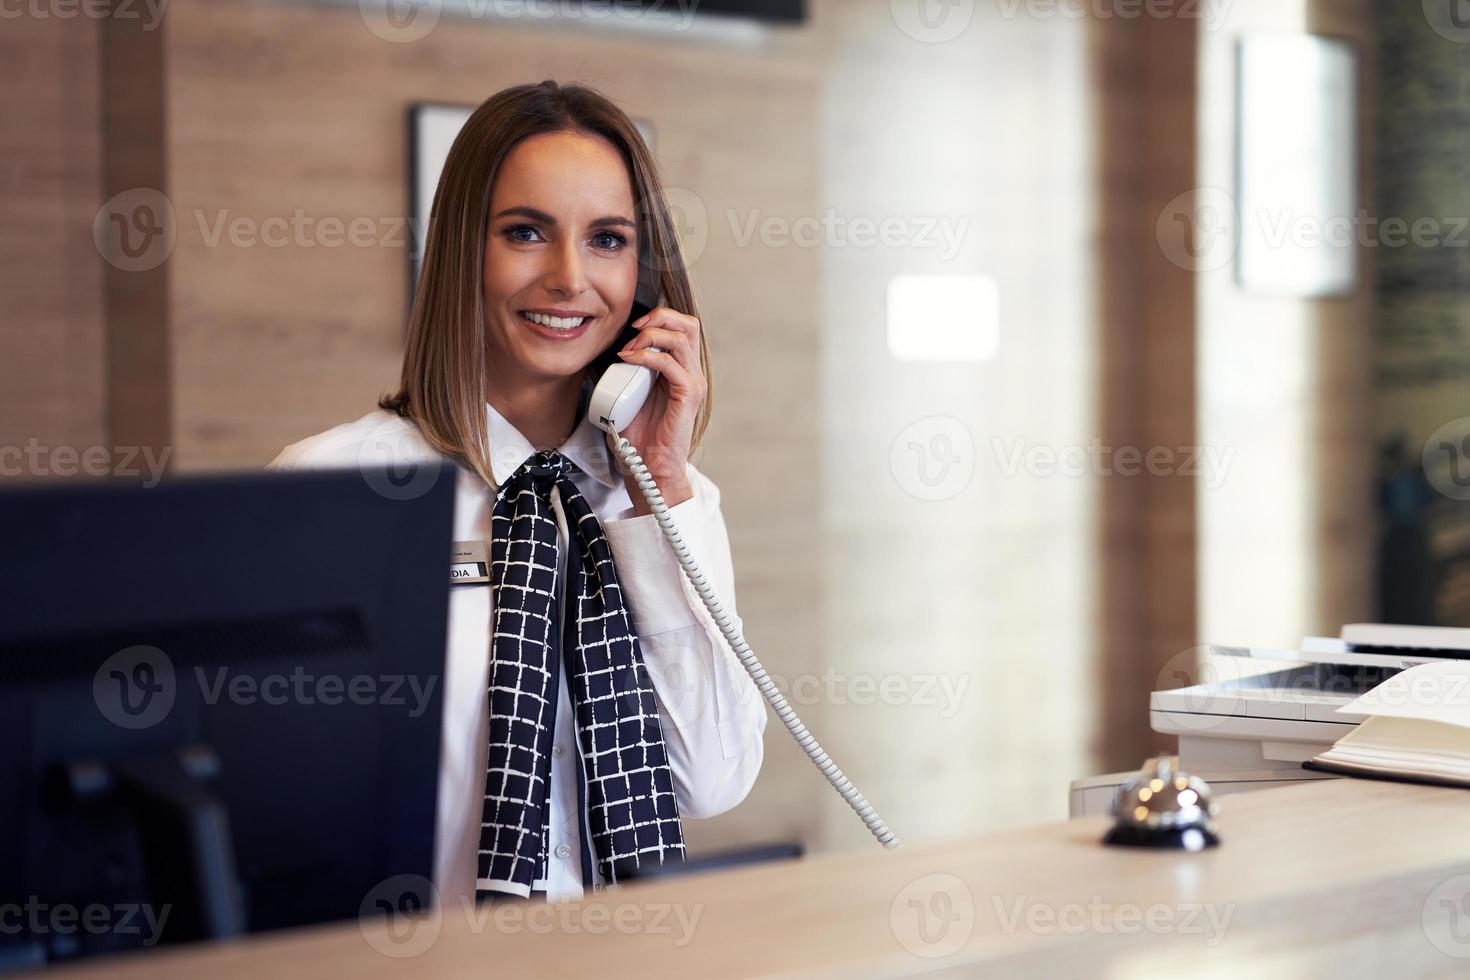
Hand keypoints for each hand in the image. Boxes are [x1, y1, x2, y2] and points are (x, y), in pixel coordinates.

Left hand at [612, 306, 704, 511]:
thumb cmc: (639, 436)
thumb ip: (628, 371)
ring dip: (650, 335)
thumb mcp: (630, 394)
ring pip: (681, 337)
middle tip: (634, 327)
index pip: (681, 327)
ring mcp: (692, 382)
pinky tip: (628, 359)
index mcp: (681, 369)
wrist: (648, 467)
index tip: (631, 327)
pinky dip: (646, 356)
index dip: (658, 318)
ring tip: (628, 347)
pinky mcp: (688, 394)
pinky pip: (670, 363)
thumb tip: (608, 352)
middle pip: (688, 324)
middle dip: (659, 317)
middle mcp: (692, 372)